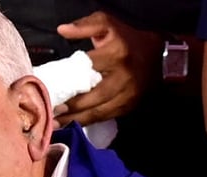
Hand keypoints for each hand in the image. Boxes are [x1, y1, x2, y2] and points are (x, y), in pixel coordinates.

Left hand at [54, 11, 161, 125]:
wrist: (158, 56)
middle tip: (49, 111)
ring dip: (75, 119)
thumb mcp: (108, 24)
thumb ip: (85, 25)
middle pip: (93, 96)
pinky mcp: (128, 106)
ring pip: (98, 111)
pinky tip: (71, 123)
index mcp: (116, 53)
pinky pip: (104, 116)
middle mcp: (123, 76)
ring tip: (54, 122)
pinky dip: (87, 121)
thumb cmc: (126, 40)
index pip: (87, 67)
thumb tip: (62, 29)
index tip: (48, 87)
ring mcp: (127, 94)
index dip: (67, 79)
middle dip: (70, 106)